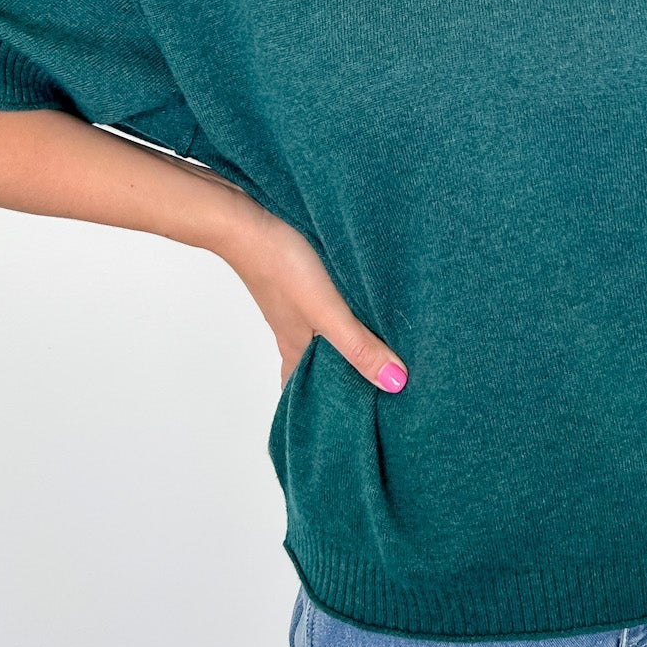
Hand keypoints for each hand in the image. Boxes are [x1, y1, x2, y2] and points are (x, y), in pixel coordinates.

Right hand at [233, 201, 407, 394]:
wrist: (250, 219)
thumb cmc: (281, 267)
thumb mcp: (328, 313)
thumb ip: (359, 347)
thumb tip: (396, 384)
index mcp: (295, 350)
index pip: (300, 394)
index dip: (318, 411)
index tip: (344, 427)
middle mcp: (294, 333)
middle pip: (315, 369)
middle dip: (339, 382)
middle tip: (376, 394)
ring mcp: (296, 308)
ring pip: (321, 339)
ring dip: (344, 349)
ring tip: (379, 355)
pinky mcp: (301, 282)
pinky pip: (323, 312)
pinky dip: (342, 320)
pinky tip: (359, 309)